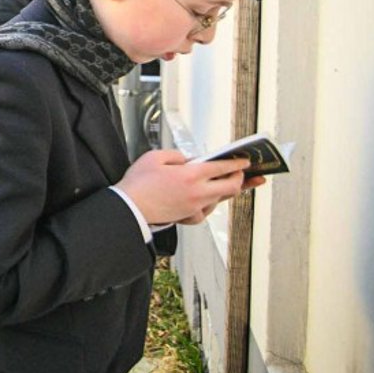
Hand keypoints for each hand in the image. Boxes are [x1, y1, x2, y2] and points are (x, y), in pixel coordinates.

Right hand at [117, 150, 254, 225]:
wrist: (129, 208)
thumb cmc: (138, 185)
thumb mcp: (155, 157)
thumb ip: (176, 155)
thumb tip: (187, 160)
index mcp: (191, 175)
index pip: (223, 167)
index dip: (237, 163)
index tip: (244, 161)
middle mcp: (197, 193)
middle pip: (231, 187)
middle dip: (240, 178)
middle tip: (241, 173)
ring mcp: (194, 207)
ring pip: (220, 199)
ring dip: (224, 191)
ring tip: (226, 184)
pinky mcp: (188, 216)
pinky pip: (205, 212)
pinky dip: (208, 205)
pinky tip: (206, 200)